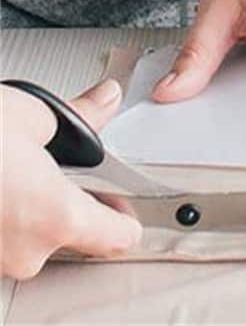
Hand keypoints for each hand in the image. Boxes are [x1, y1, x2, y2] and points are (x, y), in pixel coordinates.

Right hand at [2, 79, 141, 278]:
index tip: (124, 197)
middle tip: (54, 166)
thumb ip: (82, 116)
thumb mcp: (34, 116)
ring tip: (11, 170)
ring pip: (28, 237)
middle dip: (67, 200)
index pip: (117, 236)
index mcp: (56, 218)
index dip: (126, 212)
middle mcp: (25, 253)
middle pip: (70, 234)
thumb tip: (106, 101)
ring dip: (26, 209)